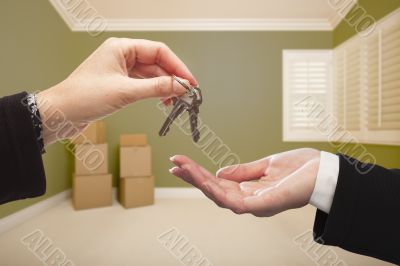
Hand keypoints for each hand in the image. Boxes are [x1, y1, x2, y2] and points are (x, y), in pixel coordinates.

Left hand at [36, 38, 196, 144]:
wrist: (60, 113)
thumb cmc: (83, 97)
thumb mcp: (125, 92)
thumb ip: (156, 88)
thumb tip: (180, 86)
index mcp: (121, 48)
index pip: (158, 51)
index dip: (177, 66)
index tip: (189, 81)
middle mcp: (122, 55)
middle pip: (156, 63)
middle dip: (172, 78)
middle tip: (187, 93)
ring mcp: (120, 70)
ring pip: (151, 75)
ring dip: (164, 87)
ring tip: (176, 100)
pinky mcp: (119, 84)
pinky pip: (143, 84)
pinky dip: (154, 92)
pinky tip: (163, 101)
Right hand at [170, 148, 319, 216]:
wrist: (326, 171)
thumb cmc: (301, 169)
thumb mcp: (266, 165)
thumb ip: (244, 171)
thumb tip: (221, 172)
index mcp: (250, 190)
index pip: (218, 183)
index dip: (199, 174)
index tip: (182, 162)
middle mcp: (250, 200)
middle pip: (214, 190)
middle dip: (193, 177)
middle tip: (175, 163)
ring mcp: (256, 205)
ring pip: (220, 197)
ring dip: (200, 182)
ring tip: (183, 168)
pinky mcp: (263, 205)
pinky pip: (235, 202)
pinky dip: (217, 192)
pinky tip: (205, 181)